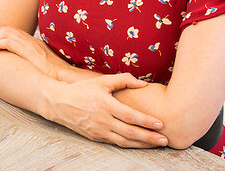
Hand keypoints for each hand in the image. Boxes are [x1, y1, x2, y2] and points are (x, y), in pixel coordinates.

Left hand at [0, 26, 62, 79]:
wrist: (64, 77)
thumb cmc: (56, 76)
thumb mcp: (45, 65)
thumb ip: (36, 62)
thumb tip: (29, 66)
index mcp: (36, 44)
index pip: (17, 32)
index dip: (4, 31)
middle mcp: (32, 42)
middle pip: (11, 30)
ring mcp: (30, 46)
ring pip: (8, 34)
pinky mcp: (28, 51)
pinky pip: (9, 43)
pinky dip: (0, 44)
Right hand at [50, 73, 167, 147]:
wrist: (59, 103)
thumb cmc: (82, 89)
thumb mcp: (102, 81)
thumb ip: (123, 80)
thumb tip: (143, 83)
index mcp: (106, 105)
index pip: (131, 116)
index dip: (146, 121)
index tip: (160, 124)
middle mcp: (103, 121)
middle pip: (131, 132)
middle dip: (149, 137)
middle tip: (165, 140)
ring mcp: (99, 131)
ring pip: (124, 141)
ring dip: (142, 144)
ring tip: (156, 144)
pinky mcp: (95, 138)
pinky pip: (116, 143)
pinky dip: (129, 145)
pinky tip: (139, 144)